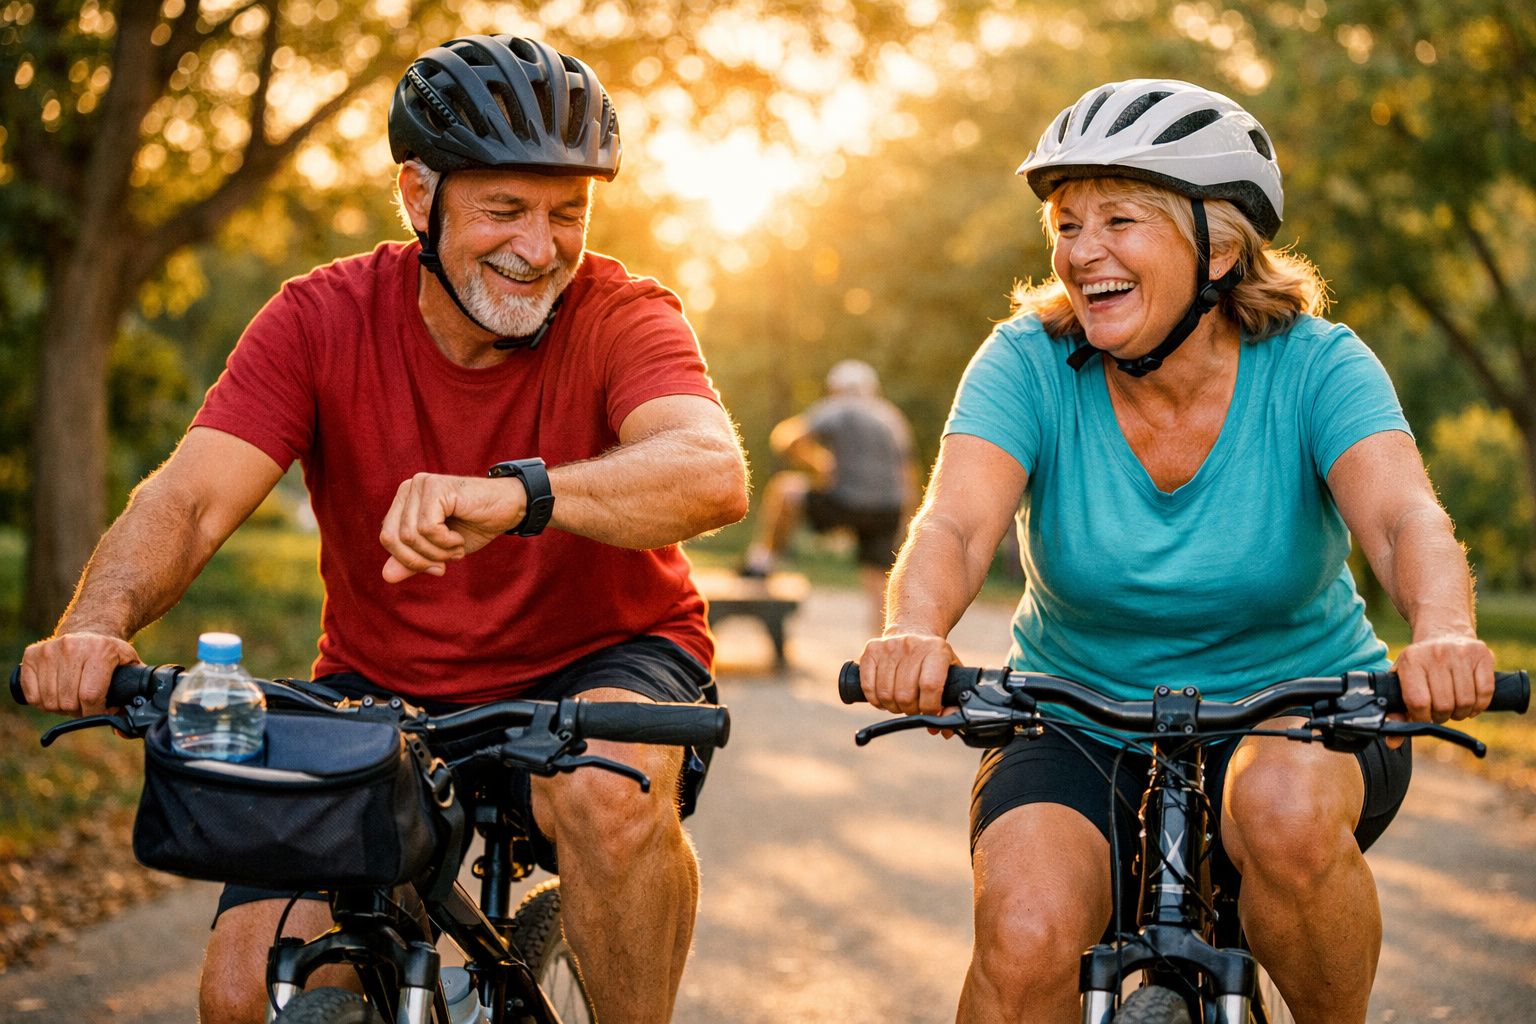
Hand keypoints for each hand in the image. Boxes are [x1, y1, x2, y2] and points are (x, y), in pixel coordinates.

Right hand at [19, 632, 141, 716]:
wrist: (90, 629)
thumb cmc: (110, 654)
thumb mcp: (130, 666)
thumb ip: (134, 695)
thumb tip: (123, 730)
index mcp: (100, 650)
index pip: (90, 695)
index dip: (94, 712)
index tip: (99, 712)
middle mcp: (73, 647)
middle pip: (68, 701)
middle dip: (78, 710)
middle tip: (85, 704)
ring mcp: (49, 650)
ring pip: (49, 701)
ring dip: (61, 707)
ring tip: (72, 697)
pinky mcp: (31, 655)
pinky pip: (32, 695)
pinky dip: (43, 702)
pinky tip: (56, 693)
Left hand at [379, 472, 525, 582]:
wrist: (509, 509)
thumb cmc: (474, 526)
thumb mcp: (439, 551)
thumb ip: (413, 561)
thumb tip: (386, 577)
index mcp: (405, 501)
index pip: (388, 537)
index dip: (409, 560)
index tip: (437, 567)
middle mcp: (409, 488)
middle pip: (393, 537)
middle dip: (420, 559)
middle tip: (445, 563)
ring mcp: (421, 485)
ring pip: (410, 535)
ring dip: (437, 552)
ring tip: (456, 548)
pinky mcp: (435, 487)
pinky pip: (427, 528)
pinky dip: (445, 542)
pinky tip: (459, 538)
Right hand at [857, 629, 957, 716]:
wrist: (913, 629)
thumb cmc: (933, 660)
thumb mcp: (950, 674)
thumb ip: (952, 702)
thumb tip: (944, 730)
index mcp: (937, 650)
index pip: (930, 687)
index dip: (929, 707)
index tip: (930, 712)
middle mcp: (912, 645)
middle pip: (905, 694)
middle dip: (910, 710)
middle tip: (914, 708)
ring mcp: (889, 646)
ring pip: (886, 693)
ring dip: (892, 707)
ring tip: (900, 703)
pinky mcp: (871, 650)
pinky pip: (868, 686)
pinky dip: (875, 700)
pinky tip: (883, 699)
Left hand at [1391, 633, 1495, 727]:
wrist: (1443, 633)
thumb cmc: (1420, 666)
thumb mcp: (1402, 681)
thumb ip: (1395, 711)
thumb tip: (1392, 742)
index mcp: (1410, 661)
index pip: (1418, 702)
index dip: (1422, 717)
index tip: (1424, 717)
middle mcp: (1435, 654)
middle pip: (1444, 704)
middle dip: (1442, 716)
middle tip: (1440, 712)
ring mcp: (1460, 652)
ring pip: (1465, 701)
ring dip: (1461, 713)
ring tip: (1454, 707)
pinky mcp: (1481, 655)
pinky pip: (1485, 693)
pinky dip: (1479, 705)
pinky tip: (1471, 703)